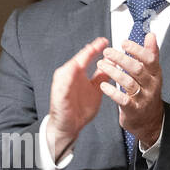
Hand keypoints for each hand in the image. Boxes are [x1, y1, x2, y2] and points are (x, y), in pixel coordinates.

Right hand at [47, 38, 111, 160]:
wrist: (69, 127)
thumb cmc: (79, 110)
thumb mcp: (95, 90)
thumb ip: (101, 77)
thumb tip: (111, 63)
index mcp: (77, 74)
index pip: (86, 57)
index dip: (95, 48)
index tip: (105, 41)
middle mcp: (68, 77)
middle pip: (78, 59)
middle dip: (88, 50)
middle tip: (99, 43)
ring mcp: (62, 85)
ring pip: (69, 68)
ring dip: (79, 59)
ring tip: (89, 51)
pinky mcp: (58, 95)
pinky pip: (63, 84)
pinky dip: (69, 76)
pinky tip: (76, 70)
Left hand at [98, 32, 163, 147]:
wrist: (149, 120)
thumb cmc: (147, 92)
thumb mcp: (152, 73)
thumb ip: (150, 54)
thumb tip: (151, 35)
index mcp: (155, 74)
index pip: (150, 59)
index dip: (137, 50)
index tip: (124, 43)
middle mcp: (151, 85)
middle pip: (137, 69)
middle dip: (121, 59)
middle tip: (107, 52)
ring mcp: (143, 98)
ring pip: (129, 83)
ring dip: (114, 72)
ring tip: (102, 64)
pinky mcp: (134, 109)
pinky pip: (123, 100)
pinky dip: (112, 92)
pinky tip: (103, 86)